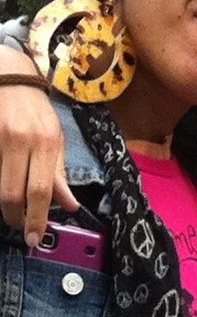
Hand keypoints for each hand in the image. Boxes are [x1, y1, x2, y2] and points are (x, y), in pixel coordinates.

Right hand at [0, 48, 78, 245]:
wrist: (10, 79)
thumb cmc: (36, 111)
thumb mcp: (56, 138)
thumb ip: (59, 172)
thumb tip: (69, 205)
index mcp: (46, 142)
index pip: (42, 190)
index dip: (37, 218)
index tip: (35, 237)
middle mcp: (22, 141)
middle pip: (15, 193)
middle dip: (17, 218)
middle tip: (21, 229)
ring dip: (7, 205)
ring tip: (14, 212)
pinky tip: (3, 191)